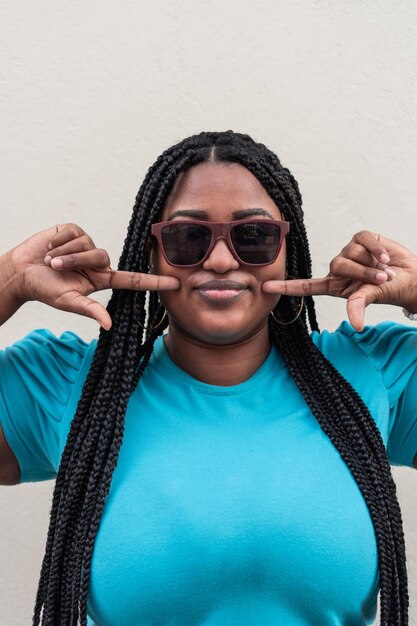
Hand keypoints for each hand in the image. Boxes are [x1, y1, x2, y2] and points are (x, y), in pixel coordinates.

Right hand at [9, 223, 179, 329]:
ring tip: (50, 260)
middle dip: (75, 261)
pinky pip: (73, 232)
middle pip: (102, 257)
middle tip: (55, 267)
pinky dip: (58, 241)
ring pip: (87, 244)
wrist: (21, 272)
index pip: (133, 281)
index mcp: (101, 279)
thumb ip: (90, 310)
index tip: (176, 283)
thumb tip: (109, 324)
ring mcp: (87, 244)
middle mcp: (98, 262)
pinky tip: (50, 247)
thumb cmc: (45, 290)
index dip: (154, 281)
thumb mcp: (68, 302)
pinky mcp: (74, 230)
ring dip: (64, 252)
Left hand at [263, 231, 416, 331]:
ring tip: (384, 268)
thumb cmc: (389, 290)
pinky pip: (363, 239)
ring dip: (372, 262)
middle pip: (337, 265)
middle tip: (380, 278)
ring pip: (351, 252)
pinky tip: (385, 256)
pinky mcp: (361, 239)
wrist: (410, 276)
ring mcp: (349, 252)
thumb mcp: (371, 297)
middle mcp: (338, 269)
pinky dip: (376, 249)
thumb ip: (359, 306)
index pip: (305, 286)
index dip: (286, 287)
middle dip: (362, 273)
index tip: (265, 287)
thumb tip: (355, 326)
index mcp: (335, 286)